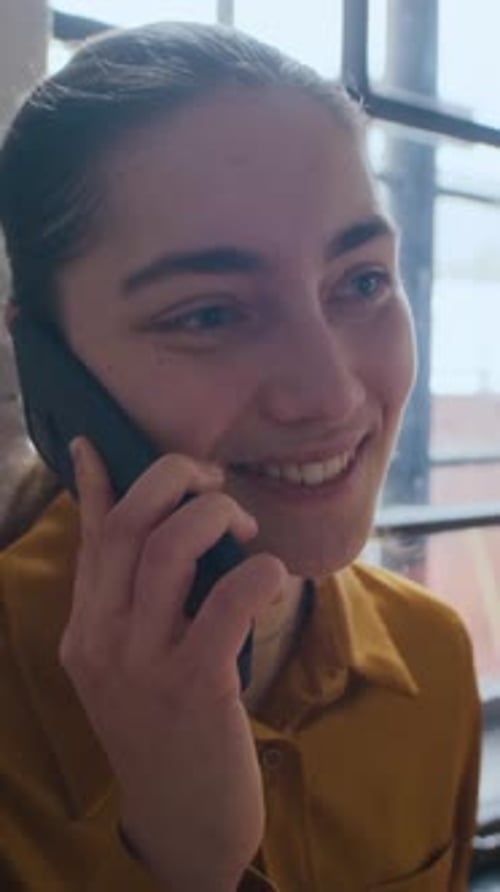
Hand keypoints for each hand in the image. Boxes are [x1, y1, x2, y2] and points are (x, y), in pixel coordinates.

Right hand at [59, 437, 286, 891]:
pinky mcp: (193, 686)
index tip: (99, 440)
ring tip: (244, 527)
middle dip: (175, 478)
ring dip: (217, 516)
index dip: (97, 481)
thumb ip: (133, 601)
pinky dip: (258, 572)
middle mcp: (100, 639)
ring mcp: (142, 664)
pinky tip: (271, 575)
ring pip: (170, 548)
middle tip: (214, 482)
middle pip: (128, 524)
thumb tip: (148, 538)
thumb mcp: (133, 662)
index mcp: (85, 628)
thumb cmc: (170, 727)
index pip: (91, 536)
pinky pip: (227, 600)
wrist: (184, 819)